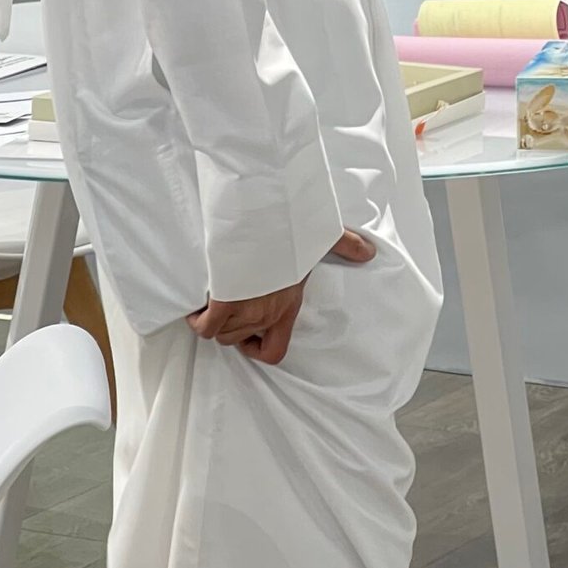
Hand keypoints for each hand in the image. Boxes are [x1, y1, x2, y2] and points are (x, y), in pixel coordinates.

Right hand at [186, 232, 372, 363]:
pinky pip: (206, 326)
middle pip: (236, 339)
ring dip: (213, 318)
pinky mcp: (223, 301)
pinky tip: (198, 302)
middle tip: (227, 302)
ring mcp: (245, 309)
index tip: (248, 332)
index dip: (257, 348)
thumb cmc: (291, 227)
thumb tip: (369, 252)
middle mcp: (267, 313)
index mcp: (288, 305)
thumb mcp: (322, 236)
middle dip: (229, 324)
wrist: (266, 215)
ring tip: (214, 296)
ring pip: (219, 333)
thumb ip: (345, 245)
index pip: (274, 352)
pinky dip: (198, 318)